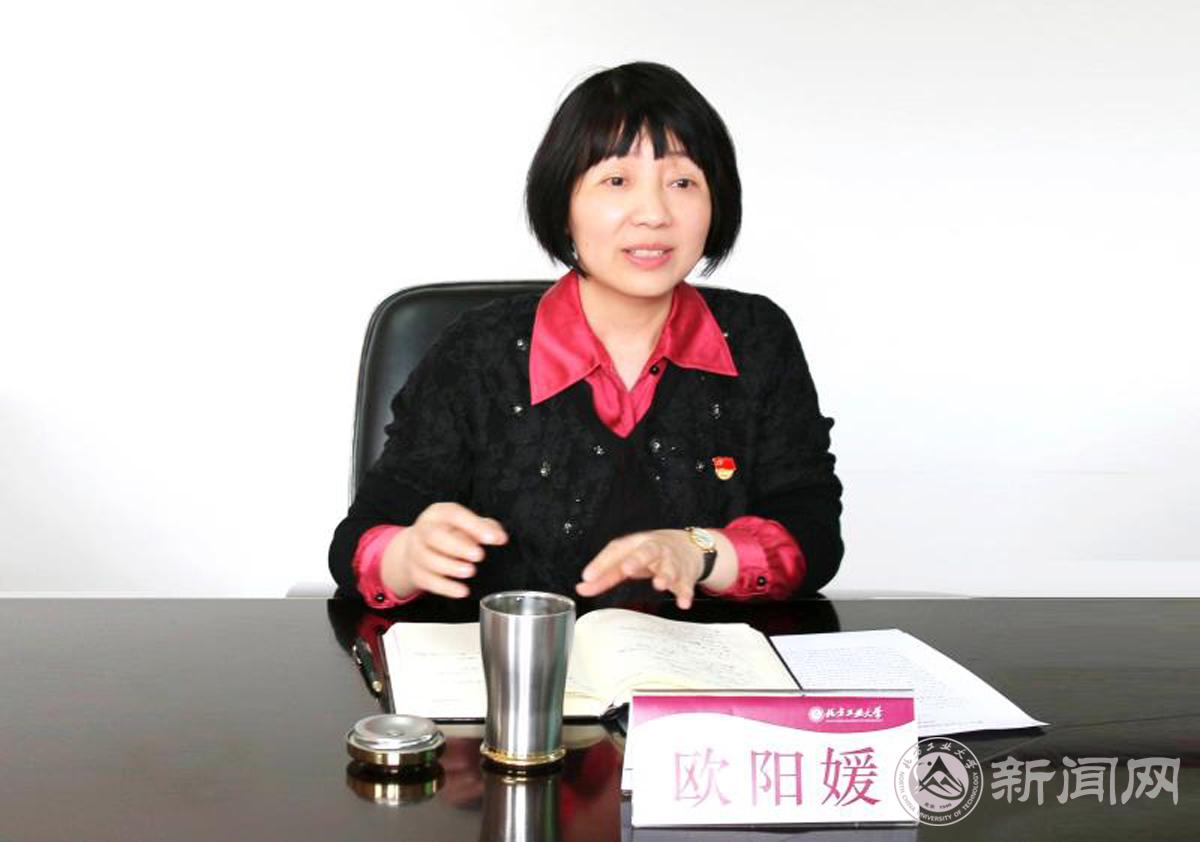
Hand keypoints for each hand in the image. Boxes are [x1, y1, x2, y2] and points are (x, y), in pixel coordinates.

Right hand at [381, 502, 507, 598]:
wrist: (417, 548)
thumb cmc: (447, 533)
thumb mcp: (465, 524)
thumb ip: (485, 527)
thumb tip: (500, 537)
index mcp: (438, 514)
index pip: (453, 514)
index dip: (474, 526)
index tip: (493, 538)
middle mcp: (423, 530)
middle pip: (434, 536)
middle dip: (457, 546)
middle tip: (479, 555)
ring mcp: (416, 552)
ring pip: (428, 559)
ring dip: (451, 567)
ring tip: (470, 571)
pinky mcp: (416, 573)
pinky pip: (428, 581)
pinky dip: (446, 587)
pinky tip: (462, 590)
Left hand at [575, 530, 704, 609]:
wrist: (688, 546)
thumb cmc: (651, 554)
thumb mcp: (627, 559)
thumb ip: (605, 575)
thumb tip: (582, 587)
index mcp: (636, 544)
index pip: (616, 550)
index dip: (602, 563)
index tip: (587, 577)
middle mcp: (654, 549)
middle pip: (645, 551)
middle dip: (636, 559)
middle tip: (626, 568)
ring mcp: (671, 561)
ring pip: (669, 567)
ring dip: (665, 575)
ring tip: (660, 584)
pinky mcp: (685, 574)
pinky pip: (686, 584)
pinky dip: (685, 592)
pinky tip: (683, 602)